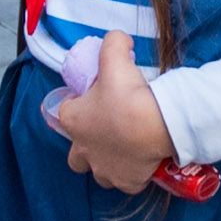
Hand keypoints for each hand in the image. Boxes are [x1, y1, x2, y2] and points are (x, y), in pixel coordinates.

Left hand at [49, 31, 173, 194]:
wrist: (155, 125)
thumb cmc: (128, 95)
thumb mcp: (115, 59)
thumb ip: (112, 43)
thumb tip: (117, 38)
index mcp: (73, 121)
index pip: (64, 112)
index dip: (77, 104)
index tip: (93, 98)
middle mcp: (82, 150)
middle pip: (75, 155)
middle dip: (85, 145)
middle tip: (105, 131)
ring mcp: (104, 169)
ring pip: (98, 171)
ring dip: (107, 161)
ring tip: (125, 147)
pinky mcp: (125, 182)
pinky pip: (125, 181)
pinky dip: (131, 173)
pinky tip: (142, 162)